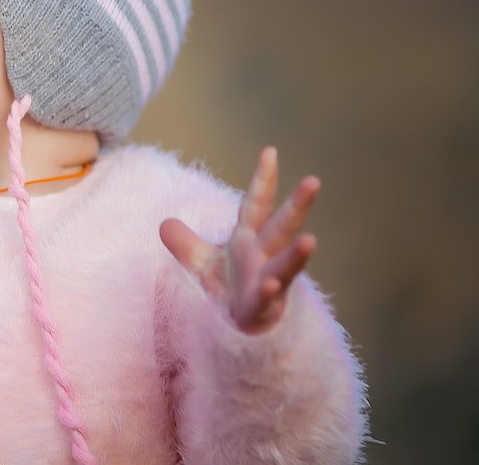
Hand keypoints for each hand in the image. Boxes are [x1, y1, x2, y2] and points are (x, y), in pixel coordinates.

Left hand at [159, 148, 319, 334]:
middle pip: (281, 227)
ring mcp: (267, 280)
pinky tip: (270, 284)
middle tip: (314, 181)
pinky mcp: (262, 307)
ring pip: (284, 264)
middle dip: (297, 205)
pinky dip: (269, 291)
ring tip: (310, 240)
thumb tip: (164, 224)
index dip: (262, 179)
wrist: (238, 328)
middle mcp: (262, 256)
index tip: (270, 151)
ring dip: (297, 254)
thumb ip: (186, 243)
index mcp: (248, 239)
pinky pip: (266, 298)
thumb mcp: (202, 262)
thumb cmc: (229, 289)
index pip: (256, 204)